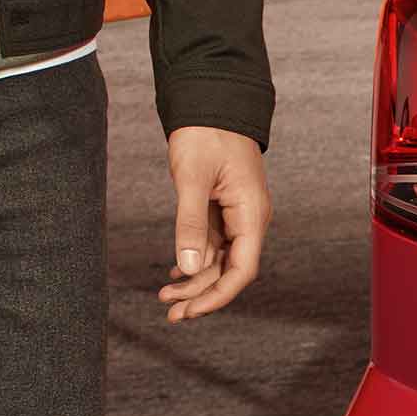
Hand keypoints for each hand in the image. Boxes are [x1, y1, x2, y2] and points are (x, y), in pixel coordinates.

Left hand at [158, 126, 267, 322]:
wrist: (213, 102)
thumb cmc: (206, 134)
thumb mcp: (193, 178)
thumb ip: (191, 224)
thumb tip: (188, 267)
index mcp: (251, 213)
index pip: (242, 269)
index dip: (218, 295)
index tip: (191, 311)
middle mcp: (249, 218)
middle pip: (231, 270)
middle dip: (202, 294)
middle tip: (171, 313)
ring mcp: (237, 214)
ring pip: (220, 259)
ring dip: (195, 280)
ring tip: (165, 296)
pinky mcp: (224, 208)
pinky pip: (213, 244)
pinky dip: (195, 261)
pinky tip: (176, 274)